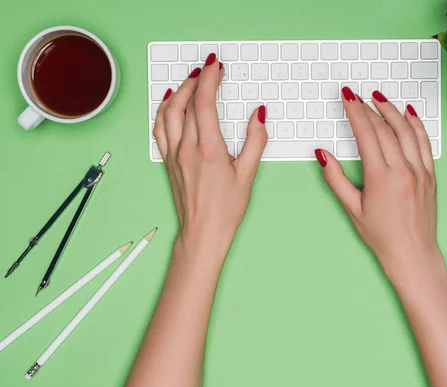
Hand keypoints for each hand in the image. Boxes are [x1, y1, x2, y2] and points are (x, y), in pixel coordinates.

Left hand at [153, 53, 267, 256]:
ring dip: (179, 91)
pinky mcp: (168, 161)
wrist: (203, 233)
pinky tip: (169, 101)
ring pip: (169, 112)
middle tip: (208, 68)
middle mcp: (187, 149)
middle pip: (185, 103)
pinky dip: (163, 110)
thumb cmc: (226, 209)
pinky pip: (160, 128)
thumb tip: (258, 115)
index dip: (209, 79)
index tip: (216, 66)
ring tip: (191, 79)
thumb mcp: (248, 174)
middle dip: (197, 80)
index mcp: (209, 150)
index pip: (204, 103)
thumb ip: (255, 141)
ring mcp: (174, 154)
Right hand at [315, 88, 438, 281]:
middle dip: (368, 108)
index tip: (347, 97)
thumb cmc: (382, 236)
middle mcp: (403, 171)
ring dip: (392, 110)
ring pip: (406, 131)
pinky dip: (416, 125)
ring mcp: (420, 172)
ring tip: (379, 97)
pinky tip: (409, 113)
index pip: (367, 134)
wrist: (412, 253)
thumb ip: (335, 179)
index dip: (355, 112)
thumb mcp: (352, 209)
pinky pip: (425, 143)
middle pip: (385, 129)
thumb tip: (323, 155)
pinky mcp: (430, 176)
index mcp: (381, 178)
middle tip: (357, 95)